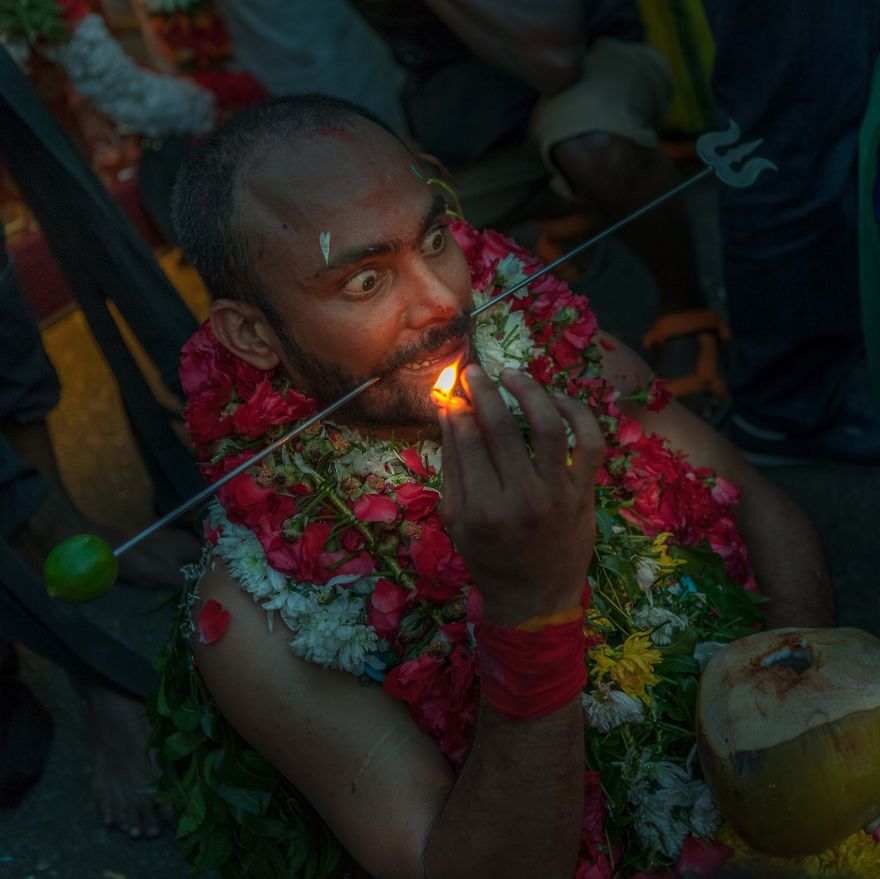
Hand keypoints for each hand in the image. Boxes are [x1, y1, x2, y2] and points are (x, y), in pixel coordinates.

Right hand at [439, 365, 603, 625]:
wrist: (537, 597)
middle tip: (474, 370)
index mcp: (483, 509)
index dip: (458, 406)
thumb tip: (448, 410)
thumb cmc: (490, 558)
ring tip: (513, 375)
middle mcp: (522, 499)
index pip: (468, 439)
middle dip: (484, 390)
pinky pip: (590, 442)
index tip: (454, 387)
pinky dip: (577, 414)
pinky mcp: (585, 492)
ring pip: (549, 426)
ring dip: (529, 391)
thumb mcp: (457, 519)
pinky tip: (556, 401)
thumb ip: (453, 464)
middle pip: (503, 427)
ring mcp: (558, 494)